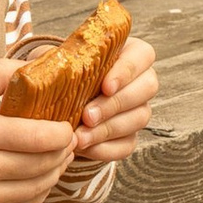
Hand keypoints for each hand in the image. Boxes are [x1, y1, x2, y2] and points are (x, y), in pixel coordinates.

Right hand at [0, 59, 75, 202]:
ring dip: (56, 171)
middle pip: (43, 164)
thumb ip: (3, 72)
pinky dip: (39, 192)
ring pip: (39, 187)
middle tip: (68, 141)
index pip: (40, 137)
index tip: (67, 126)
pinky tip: (40, 177)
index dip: (63, 133)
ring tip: (58, 157)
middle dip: (64, 151)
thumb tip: (41, 65)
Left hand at [71, 35, 156, 165]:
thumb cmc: (63, 73)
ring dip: (108, 129)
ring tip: (80, 136)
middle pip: (147, 88)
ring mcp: (139, 109)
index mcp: (129, 53)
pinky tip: (84, 147)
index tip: (105, 87)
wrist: (58, 103)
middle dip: (115, 104)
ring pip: (139, 118)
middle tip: (87, 116)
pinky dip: (105, 148)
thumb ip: (60, 57)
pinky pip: (127, 144)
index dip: (127, 71)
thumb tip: (55, 65)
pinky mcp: (130, 136)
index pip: (142, 55)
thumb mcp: (59, 60)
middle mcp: (141, 80)